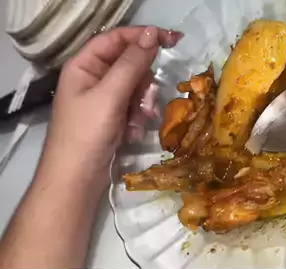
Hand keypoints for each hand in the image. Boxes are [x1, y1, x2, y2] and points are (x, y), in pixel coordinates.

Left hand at [41, 26, 182, 191]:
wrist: (77, 180)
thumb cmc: (86, 135)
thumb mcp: (109, 96)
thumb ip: (131, 64)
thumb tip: (153, 35)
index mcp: (85, 66)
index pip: (117, 39)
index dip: (143, 37)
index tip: (172, 41)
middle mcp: (94, 80)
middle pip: (130, 67)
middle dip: (143, 84)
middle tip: (146, 102)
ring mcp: (104, 102)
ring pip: (136, 91)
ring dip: (142, 106)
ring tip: (138, 123)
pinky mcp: (113, 121)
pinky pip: (134, 111)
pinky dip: (138, 121)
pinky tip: (133, 135)